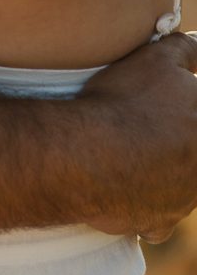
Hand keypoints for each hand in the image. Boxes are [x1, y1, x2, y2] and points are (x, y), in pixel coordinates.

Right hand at [80, 31, 196, 240]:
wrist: (88, 153)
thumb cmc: (126, 102)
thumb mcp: (158, 59)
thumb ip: (187, 50)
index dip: (185, 110)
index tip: (163, 104)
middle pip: (194, 154)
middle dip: (179, 138)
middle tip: (149, 121)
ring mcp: (184, 202)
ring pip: (184, 185)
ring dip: (166, 169)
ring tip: (131, 147)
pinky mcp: (158, 224)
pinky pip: (159, 218)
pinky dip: (148, 204)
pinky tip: (127, 184)